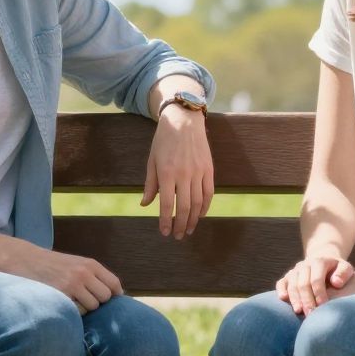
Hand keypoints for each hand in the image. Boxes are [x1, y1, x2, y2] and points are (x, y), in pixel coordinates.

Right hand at [14, 245, 125, 313]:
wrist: (24, 260)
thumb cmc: (53, 266)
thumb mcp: (76, 264)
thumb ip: (94, 276)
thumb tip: (115, 295)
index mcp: (90, 264)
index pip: (114, 284)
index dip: (114, 295)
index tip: (108, 300)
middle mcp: (84, 273)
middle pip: (105, 298)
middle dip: (97, 302)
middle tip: (84, 299)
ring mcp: (72, 285)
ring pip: (92, 306)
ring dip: (85, 308)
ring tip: (71, 300)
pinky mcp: (61, 295)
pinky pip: (77, 311)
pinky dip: (73, 311)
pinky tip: (63, 303)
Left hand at [142, 105, 214, 237]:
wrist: (184, 120)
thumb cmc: (164, 140)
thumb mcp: (152, 160)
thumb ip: (150, 184)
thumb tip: (145, 205)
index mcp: (167, 172)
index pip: (167, 204)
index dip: (166, 221)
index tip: (165, 232)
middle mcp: (184, 174)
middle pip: (184, 207)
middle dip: (181, 225)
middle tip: (178, 235)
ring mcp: (198, 172)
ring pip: (198, 203)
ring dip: (193, 219)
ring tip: (188, 229)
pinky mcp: (209, 169)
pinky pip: (208, 193)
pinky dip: (205, 207)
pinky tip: (200, 215)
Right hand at [276, 254, 354, 315]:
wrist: (324, 260)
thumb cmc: (337, 270)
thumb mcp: (345, 268)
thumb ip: (343, 274)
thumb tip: (336, 283)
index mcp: (319, 262)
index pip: (316, 279)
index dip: (319, 293)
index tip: (323, 306)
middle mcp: (304, 265)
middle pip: (302, 283)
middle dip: (306, 300)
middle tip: (310, 314)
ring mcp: (295, 270)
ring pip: (291, 284)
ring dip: (294, 298)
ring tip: (299, 311)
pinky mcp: (288, 276)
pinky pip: (281, 283)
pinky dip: (281, 290)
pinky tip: (283, 299)